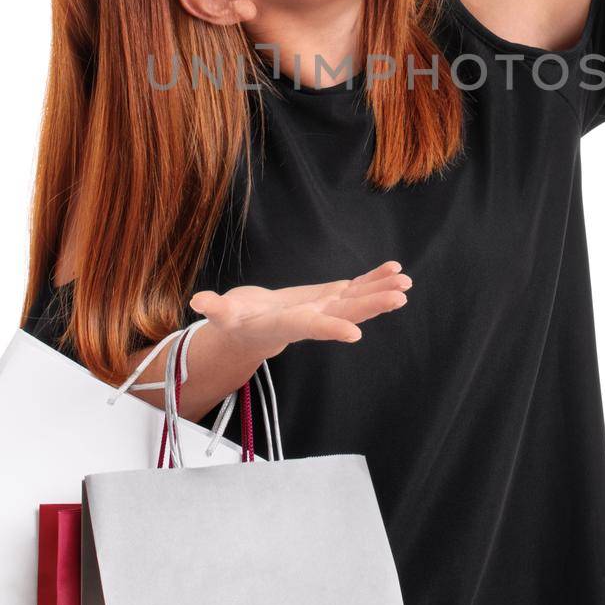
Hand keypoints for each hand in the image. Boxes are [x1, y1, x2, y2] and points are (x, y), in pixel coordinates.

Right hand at [189, 259, 411, 360]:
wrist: (252, 330)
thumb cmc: (235, 322)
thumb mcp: (223, 316)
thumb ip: (215, 309)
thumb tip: (198, 301)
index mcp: (288, 325)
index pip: (311, 328)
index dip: (331, 329)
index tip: (355, 333)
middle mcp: (312, 319)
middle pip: (346, 314)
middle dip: (372, 306)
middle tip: (399, 297)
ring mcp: (325, 309)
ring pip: (358, 301)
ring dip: (382, 292)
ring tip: (406, 282)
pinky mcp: (330, 298)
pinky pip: (357, 288)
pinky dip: (375, 280)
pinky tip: (396, 271)